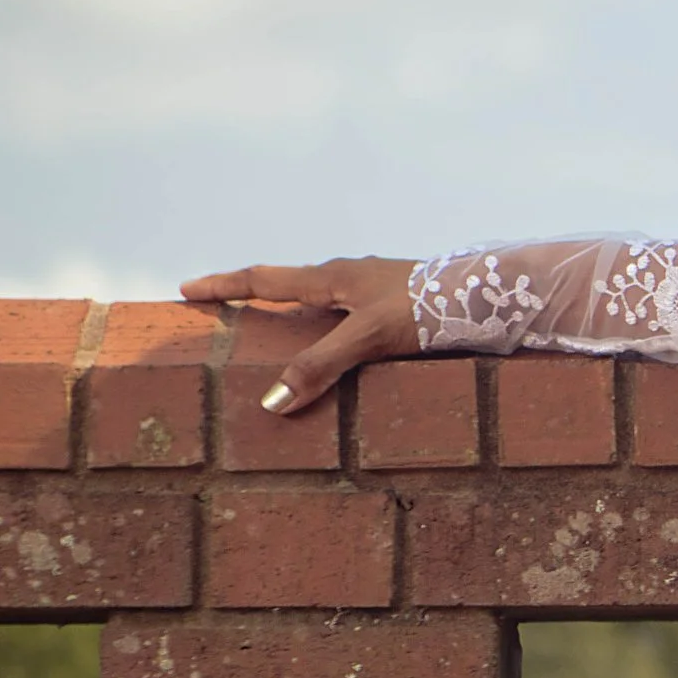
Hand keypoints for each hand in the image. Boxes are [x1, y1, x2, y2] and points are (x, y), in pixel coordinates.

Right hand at [180, 260, 421, 414]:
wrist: (491, 293)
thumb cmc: (429, 307)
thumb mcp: (368, 339)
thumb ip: (320, 366)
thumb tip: (271, 400)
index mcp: (332, 278)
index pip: (264, 279)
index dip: (224, 286)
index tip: (187, 288)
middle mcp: (349, 276)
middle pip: (287, 284)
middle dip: (251, 294)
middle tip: (220, 307)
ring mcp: (374, 286)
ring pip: (320, 298)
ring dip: (291, 310)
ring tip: (271, 330)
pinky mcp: (396, 302)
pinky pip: (346, 312)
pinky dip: (326, 326)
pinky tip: (337, 345)